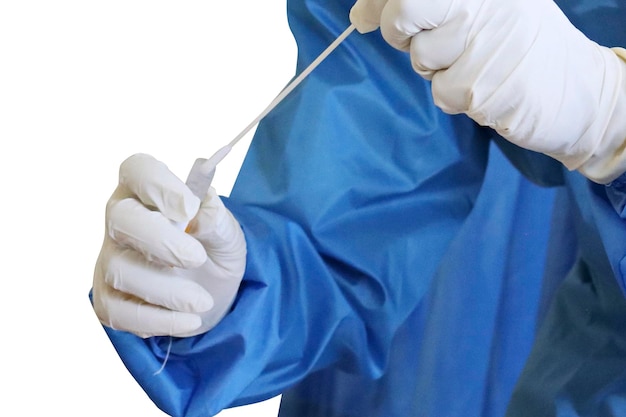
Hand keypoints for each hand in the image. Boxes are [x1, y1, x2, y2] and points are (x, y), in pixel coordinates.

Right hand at [92, 154, 245, 337]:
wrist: (213, 291)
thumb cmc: (213, 247)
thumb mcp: (227, 232)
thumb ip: (216, 217)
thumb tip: (203, 206)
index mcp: (148, 190)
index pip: (138, 169)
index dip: (157, 184)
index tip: (188, 206)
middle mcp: (122, 219)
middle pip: (121, 218)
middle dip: (160, 240)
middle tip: (196, 258)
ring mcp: (111, 258)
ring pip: (120, 269)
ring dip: (166, 290)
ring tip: (203, 302)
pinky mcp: (108, 298)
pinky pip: (118, 311)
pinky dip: (157, 320)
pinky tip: (189, 320)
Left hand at [350, 0, 625, 182]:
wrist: (578, 90)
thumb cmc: (520, 47)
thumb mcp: (484, 8)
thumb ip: (430, 6)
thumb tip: (362, 14)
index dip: (376, 2)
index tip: (362, 16)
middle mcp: (484, 3)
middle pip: (404, 11)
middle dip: (398, 30)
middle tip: (418, 39)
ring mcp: (485, 43)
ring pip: (421, 59)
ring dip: (437, 69)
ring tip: (475, 65)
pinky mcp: (483, 86)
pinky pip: (441, 93)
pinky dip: (455, 96)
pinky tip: (486, 88)